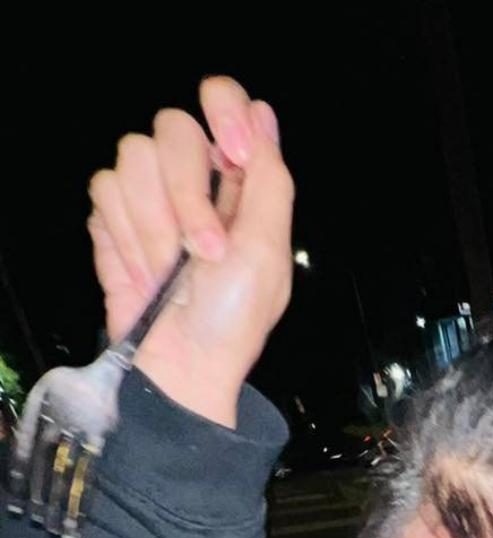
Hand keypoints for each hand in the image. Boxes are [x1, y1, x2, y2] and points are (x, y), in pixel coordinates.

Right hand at [87, 77, 294, 426]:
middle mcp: (195, 179)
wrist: (181, 364)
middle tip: (205, 253)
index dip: (223, 111)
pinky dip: (127, 238)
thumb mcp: (268, 251)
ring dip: (156, 227)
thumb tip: (262, 115)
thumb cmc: (232, 320)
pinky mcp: (113, 215)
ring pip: (133, 159)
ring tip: (171, 272)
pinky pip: (106, 191)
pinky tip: (145, 272)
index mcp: (240, 181)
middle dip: (187, 198)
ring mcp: (151, 195)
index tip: (233, 154)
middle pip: (173, 128)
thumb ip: (269, 179)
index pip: (224, 100)